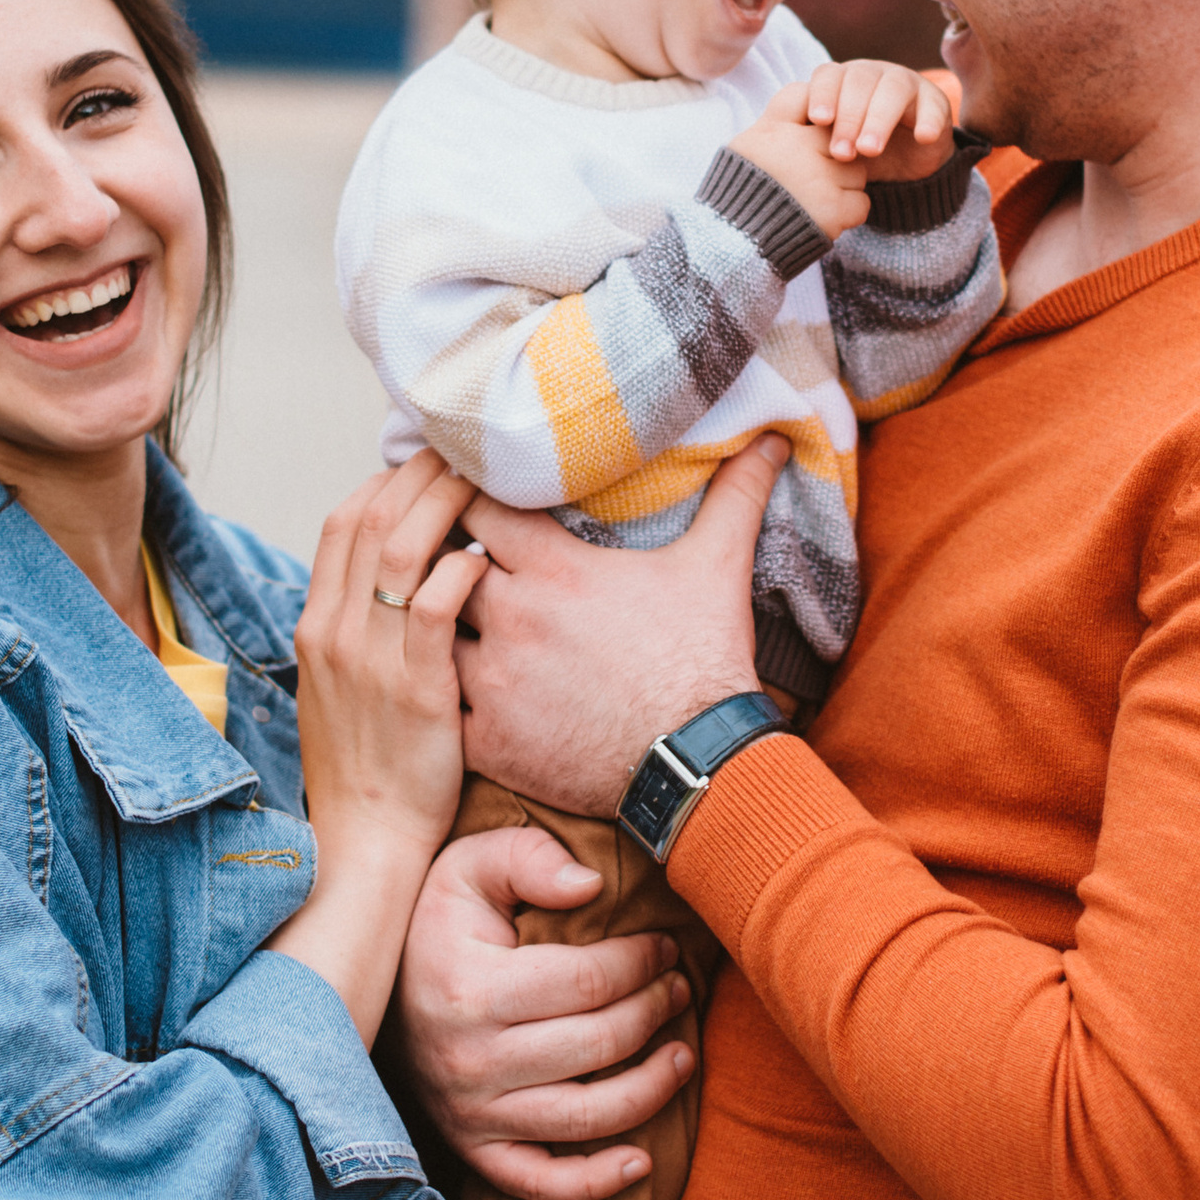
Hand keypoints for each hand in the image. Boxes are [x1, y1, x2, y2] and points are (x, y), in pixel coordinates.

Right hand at [268, 459, 486, 1043]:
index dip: (387, 480)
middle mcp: (335, 633)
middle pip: (372, 519)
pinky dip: (461, 567)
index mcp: (316, 626)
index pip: (343, 522)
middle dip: (422, 474)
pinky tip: (489, 557)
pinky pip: (436, 605)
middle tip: (469, 453)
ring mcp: (371, 660)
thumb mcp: (343, 689)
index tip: (430, 462)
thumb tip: (400, 579)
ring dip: (446, 505)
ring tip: (487, 485)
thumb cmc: (370, 766)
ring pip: (401, 548)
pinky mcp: (416, 690)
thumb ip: (364, 630)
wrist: (367, 843)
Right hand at [394, 828, 696, 1199]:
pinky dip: (595, 1181)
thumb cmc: (436, 924)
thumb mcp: (468, 867)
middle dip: (655, 1012)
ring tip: (682, 1054)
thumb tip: (591, 886)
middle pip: (598, 1044)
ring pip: (586, 1116)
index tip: (664, 946)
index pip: (588, 982)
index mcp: (472, 989)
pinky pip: (539, 1183)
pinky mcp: (473, 1148)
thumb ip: (529, 858)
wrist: (365, 989)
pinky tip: (641, 1161)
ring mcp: (471, 1112)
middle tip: (678, 988)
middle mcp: (470, 1060)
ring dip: (651, 1088)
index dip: (641, 962)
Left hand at [456, 434, 782, 816]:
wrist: (701, 760)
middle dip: (442, 564)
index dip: (464, 499)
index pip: (474, 507)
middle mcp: (513, 618)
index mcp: (555, 569)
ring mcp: (495, 683)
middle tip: (443, 562)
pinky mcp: (489, 741)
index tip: (463, 498)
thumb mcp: (719, 566)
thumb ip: (734, 495)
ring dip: (436, 631)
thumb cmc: (705, 661)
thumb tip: (772, 439)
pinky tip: (451, 692)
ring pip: (428, 637)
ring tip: (442, 628)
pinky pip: (438, 708)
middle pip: (440, 569)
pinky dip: (441, 698)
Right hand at [728, 90, 872, 240]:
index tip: (810, 137)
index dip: (817, 115)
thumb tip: (815, 104)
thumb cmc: (740, 195)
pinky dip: (847, 214)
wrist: (732, 246)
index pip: (807, 97)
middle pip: (840, 137)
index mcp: (773, 128)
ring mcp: (817, 178)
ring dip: (843, 187)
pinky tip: (823, 218)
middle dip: (835, 156)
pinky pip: (861, 203)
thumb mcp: (746, 146)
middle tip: (812, 179)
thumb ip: (778, 122)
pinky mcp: (832, 209)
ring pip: (857, 171)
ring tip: (814, 201)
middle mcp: (797, 147)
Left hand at [801, 56, 956, 189]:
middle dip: (849, 117)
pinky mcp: (935, 102)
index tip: (818, 120)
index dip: (823, 94)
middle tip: (842, 153)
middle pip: (860, 81)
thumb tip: (787, 149)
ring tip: (870, 149)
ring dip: (879, 119)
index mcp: (843, 80)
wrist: (904, 167)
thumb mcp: (834, 147)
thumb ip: (815, 141)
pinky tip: (922, 137)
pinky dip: (928, 119)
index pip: (829, 75)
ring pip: (893, 89)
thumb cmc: (858, 153)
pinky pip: (934, 105)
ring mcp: (907, 84)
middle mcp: (874, 75)